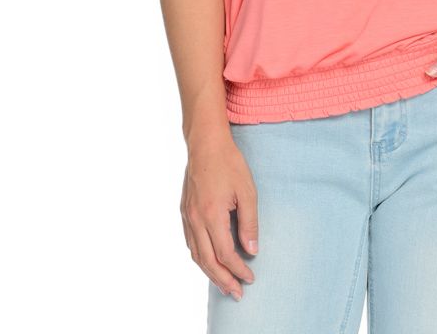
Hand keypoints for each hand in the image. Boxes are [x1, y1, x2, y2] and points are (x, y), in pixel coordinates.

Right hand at [181, 134, 257, 300]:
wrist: (206, 143)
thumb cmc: (229, 163)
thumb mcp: (247, 191)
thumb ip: (249, 222)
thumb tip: (251, 250)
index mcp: (212, 215)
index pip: (226, 253)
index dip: (239, 269)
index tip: (251, 277)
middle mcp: (196, 219)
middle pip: (208, 260)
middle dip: (223, 280)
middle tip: (237, 293)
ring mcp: (187, 216)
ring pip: (196, 254)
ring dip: (210, 272)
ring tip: (224, 284)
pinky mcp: (185, 211)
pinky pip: (190, 242)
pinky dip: (200, 257)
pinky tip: (209, 261)